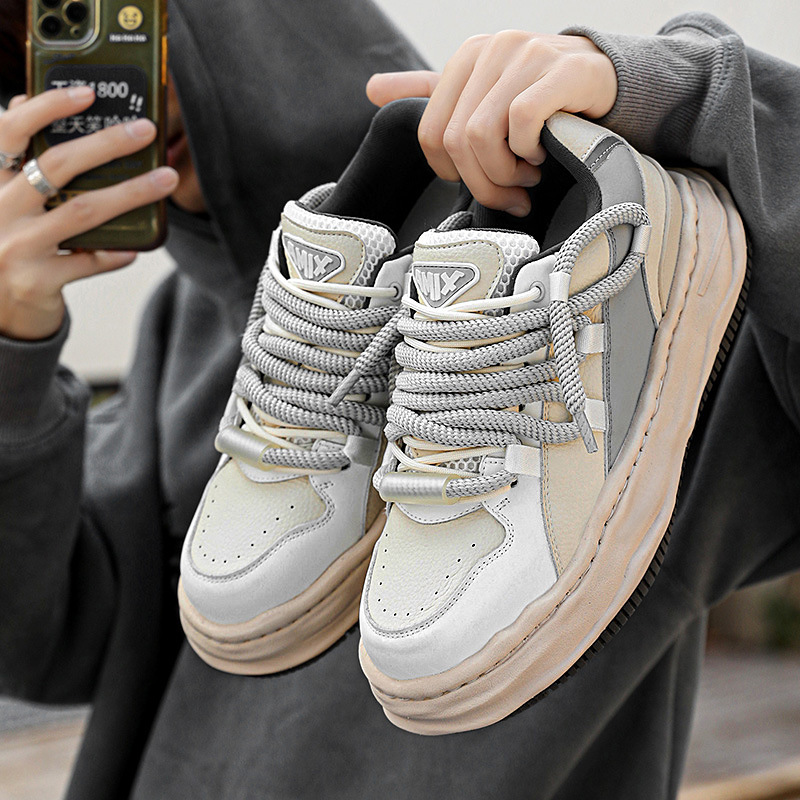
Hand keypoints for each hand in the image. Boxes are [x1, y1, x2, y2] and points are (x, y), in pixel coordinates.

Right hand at [0, 87, 177, 339]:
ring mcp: (17, 247)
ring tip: (164, 180)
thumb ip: (18, 162)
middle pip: (57, 166)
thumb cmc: (10, 242)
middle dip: (106, 144)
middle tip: (146, 130)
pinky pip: (87, 262)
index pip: (10, 131)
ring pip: (81, 212)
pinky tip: (137, 246)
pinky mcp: (37, 280)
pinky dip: (114, 254)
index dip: (46, 108)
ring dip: (129, 194)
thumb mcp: (4, 199)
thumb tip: (29, 100)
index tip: (87, 93)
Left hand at [367, 32, 617, 215]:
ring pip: (484, 135)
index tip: (481, 182)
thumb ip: (430, 93)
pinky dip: (530, 152)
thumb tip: (372, 89)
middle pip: (457, 141)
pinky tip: (544, 154)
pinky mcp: (560, 70)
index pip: (431, 134)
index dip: (452, 172)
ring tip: (527, 176)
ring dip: (506, 173)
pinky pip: (522, 123)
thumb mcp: (481, 94)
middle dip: (483, 182)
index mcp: (467, 58)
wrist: (604, 80)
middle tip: (510, 193)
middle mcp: (492, 50)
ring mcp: (526, 55)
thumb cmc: (539, 97)